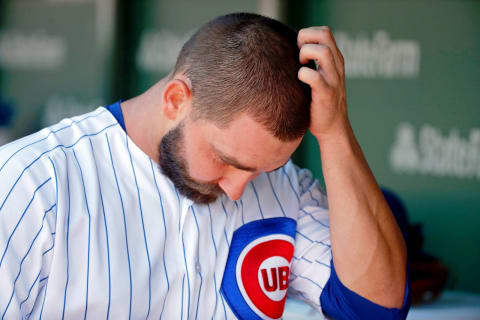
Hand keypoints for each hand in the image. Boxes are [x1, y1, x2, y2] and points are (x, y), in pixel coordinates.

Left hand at [297, 26, 348, 140]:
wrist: (333, 129)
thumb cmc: (319, 102)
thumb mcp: (321, 76)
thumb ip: (312, 63)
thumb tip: (289, 51)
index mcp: (335, 60)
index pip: (325, 31)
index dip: (308, 34)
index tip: (298, 50)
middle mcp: (337, 66)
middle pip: (325, 34)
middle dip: (305, 39)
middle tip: (298, 56)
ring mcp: (333, 80)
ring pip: (323, 52)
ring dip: (306, 54)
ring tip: (300, 67)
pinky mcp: (326, 95)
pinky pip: (315, 77)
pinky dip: (304, 75)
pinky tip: (300, 81)